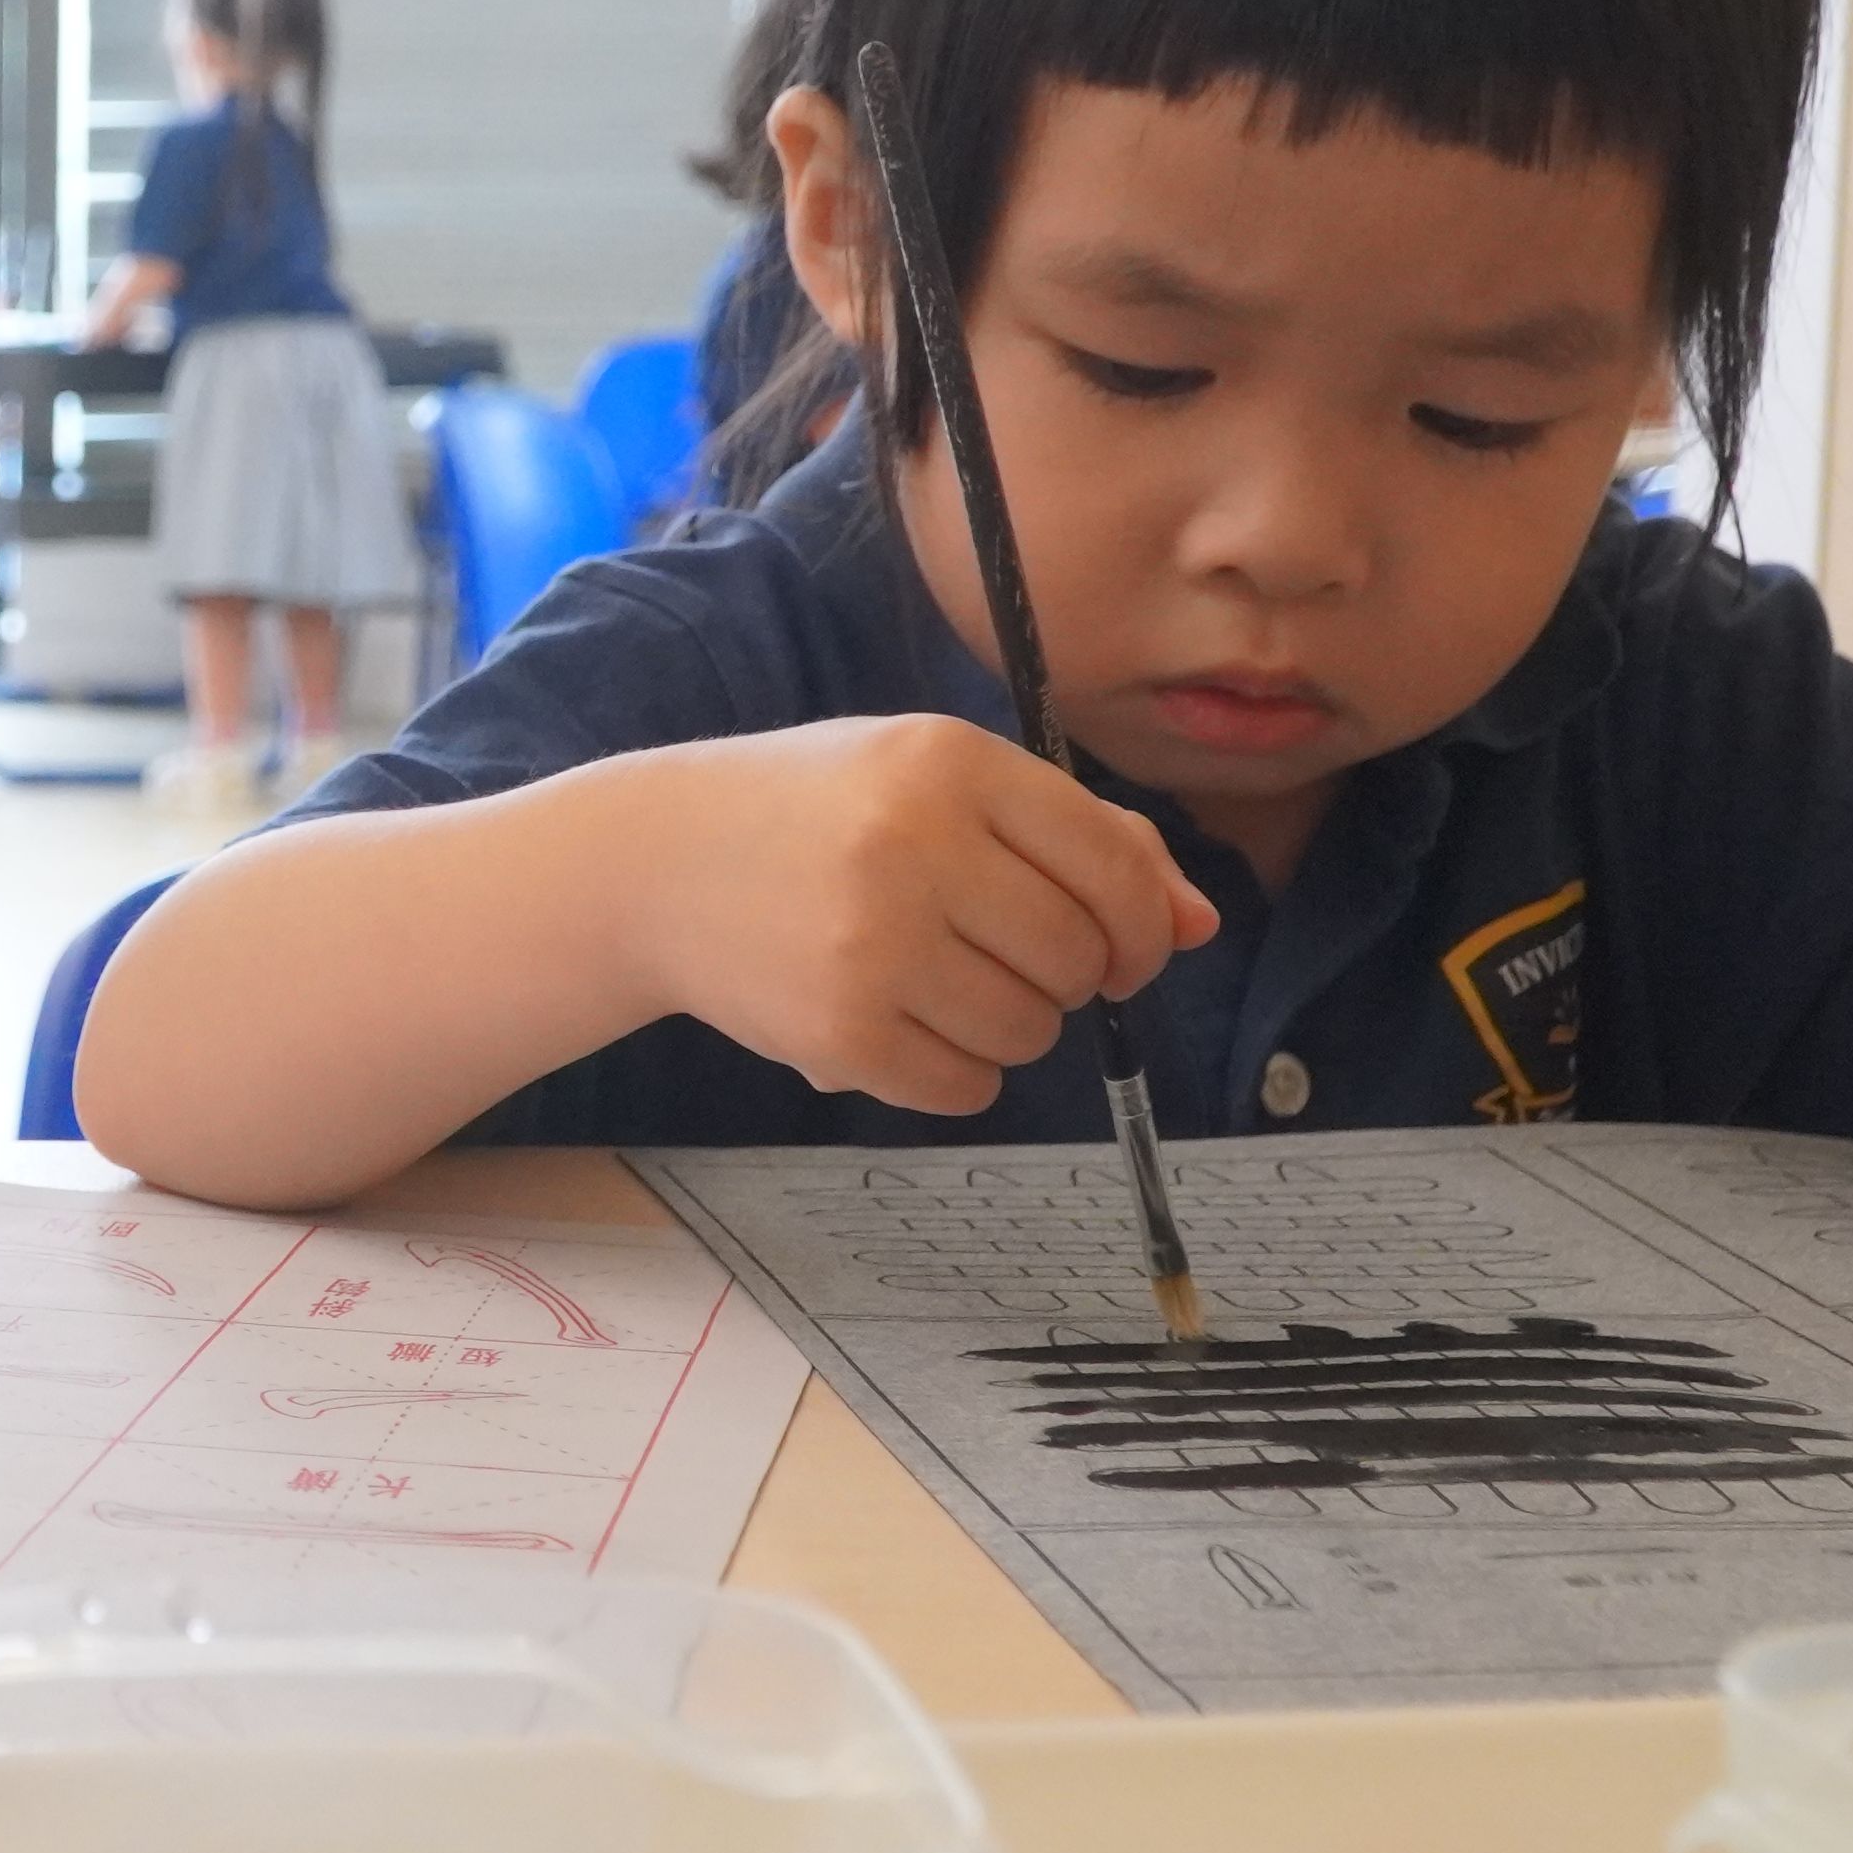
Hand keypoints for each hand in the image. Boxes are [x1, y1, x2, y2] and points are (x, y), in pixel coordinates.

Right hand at [612, 713, 1213, 1115]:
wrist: (656, 864)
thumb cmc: (822, 813)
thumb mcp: (940, 783)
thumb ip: (1079, 836)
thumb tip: (1195, 925)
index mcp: (950, 763)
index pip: (1112, 865)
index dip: (1138, 924)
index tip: (1119, 946)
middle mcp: (914, 846)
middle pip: (1078, 957)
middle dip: (1070, 979)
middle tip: (1013, 964)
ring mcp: (874, 944)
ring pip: (1030, 1031)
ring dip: (1013, 1029)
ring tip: (943, 987)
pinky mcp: (839, 1032)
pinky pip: (967, 1089)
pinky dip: (958, 1075)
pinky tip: (903, 1025)